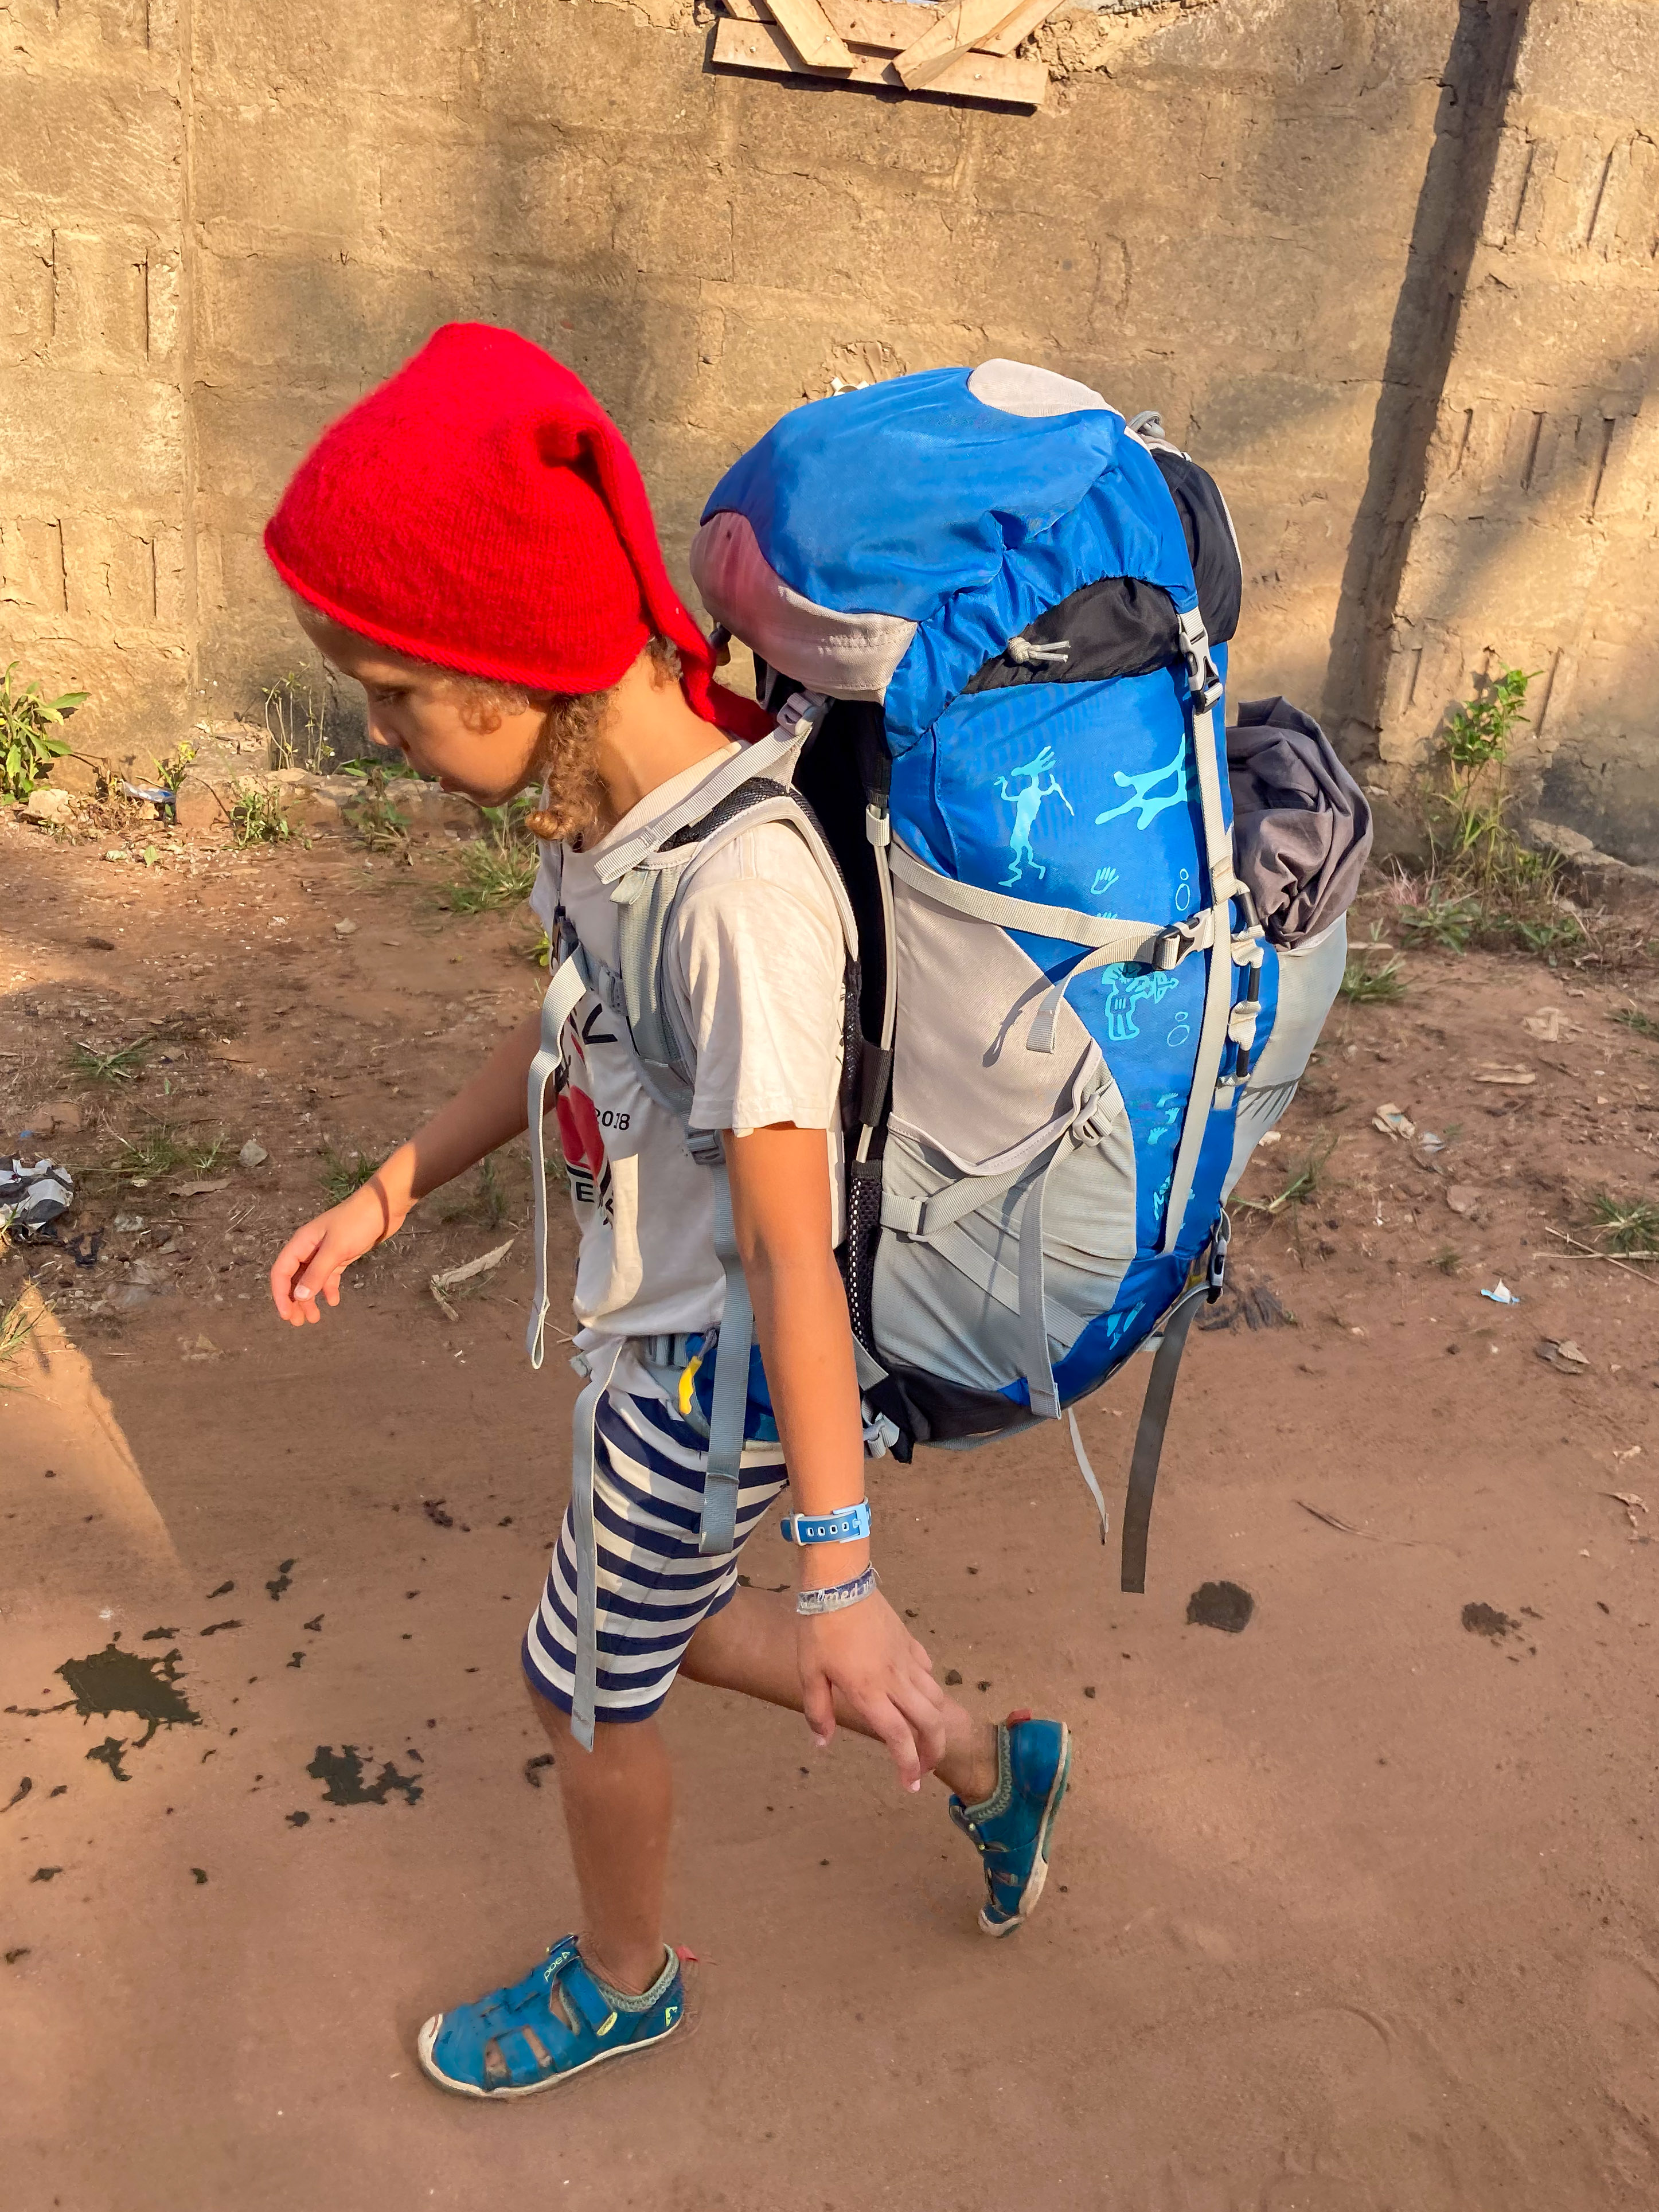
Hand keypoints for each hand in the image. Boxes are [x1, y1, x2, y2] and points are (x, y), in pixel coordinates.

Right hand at [268, 1172, 404, 1325]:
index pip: (281, 1272)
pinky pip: (329, 1276)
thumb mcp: (336, 1249)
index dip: (280, 1295)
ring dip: (310, 1298)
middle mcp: (309, 1248)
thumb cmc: (357, 1223)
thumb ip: (317, 1273)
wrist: (384, 1207)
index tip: (287, 1315)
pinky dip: (329, 1289)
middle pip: (294, 1278)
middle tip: (300, 1322)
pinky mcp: (341, 1255)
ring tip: (315, 1318)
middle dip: (294, 1301)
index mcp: (301, 1243)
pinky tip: (334, 1301)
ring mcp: (325, 1252)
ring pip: (311, 1280)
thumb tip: (298, 1297)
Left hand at [797, 1591, 947, 1792]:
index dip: (908, 1765)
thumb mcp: (808, 1673)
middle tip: (922, 1767)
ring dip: (934, 1723)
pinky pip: (928, 1671)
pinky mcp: (909, 1642)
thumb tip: (822, 1745)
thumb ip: (818, 1711)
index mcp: (869, 1692)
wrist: (839, 1582)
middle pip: (931, 1723)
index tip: (910, 1785)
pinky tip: (916, 1693)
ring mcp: (906, 1660)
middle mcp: (895, 1680)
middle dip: (933, 1752)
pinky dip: (928, 1689)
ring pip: (936, 1698)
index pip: (899, 1738)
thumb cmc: (819, 1629)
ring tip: (923, 1736)